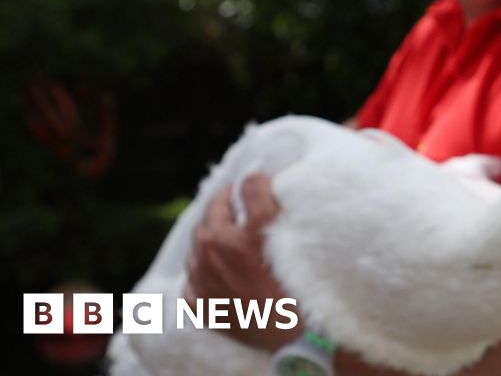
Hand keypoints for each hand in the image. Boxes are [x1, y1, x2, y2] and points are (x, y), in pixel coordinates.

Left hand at [184, 173, 302, 350]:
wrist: (294, 336)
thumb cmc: (291, 283)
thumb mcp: (279, 233)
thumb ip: (261, 199)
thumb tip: (252, 178)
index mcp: (222, 238)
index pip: (229, 196)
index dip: (244, 188)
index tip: (256, 187)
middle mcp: (206, 259)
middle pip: (209, 220)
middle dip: (224, 211)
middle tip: (245, 210)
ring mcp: (201, 285)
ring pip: (198, 249)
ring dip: (212, 239)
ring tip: (235, 241)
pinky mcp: (202, 308)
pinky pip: (192, 282)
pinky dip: (203, 272)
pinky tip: (220, 273)